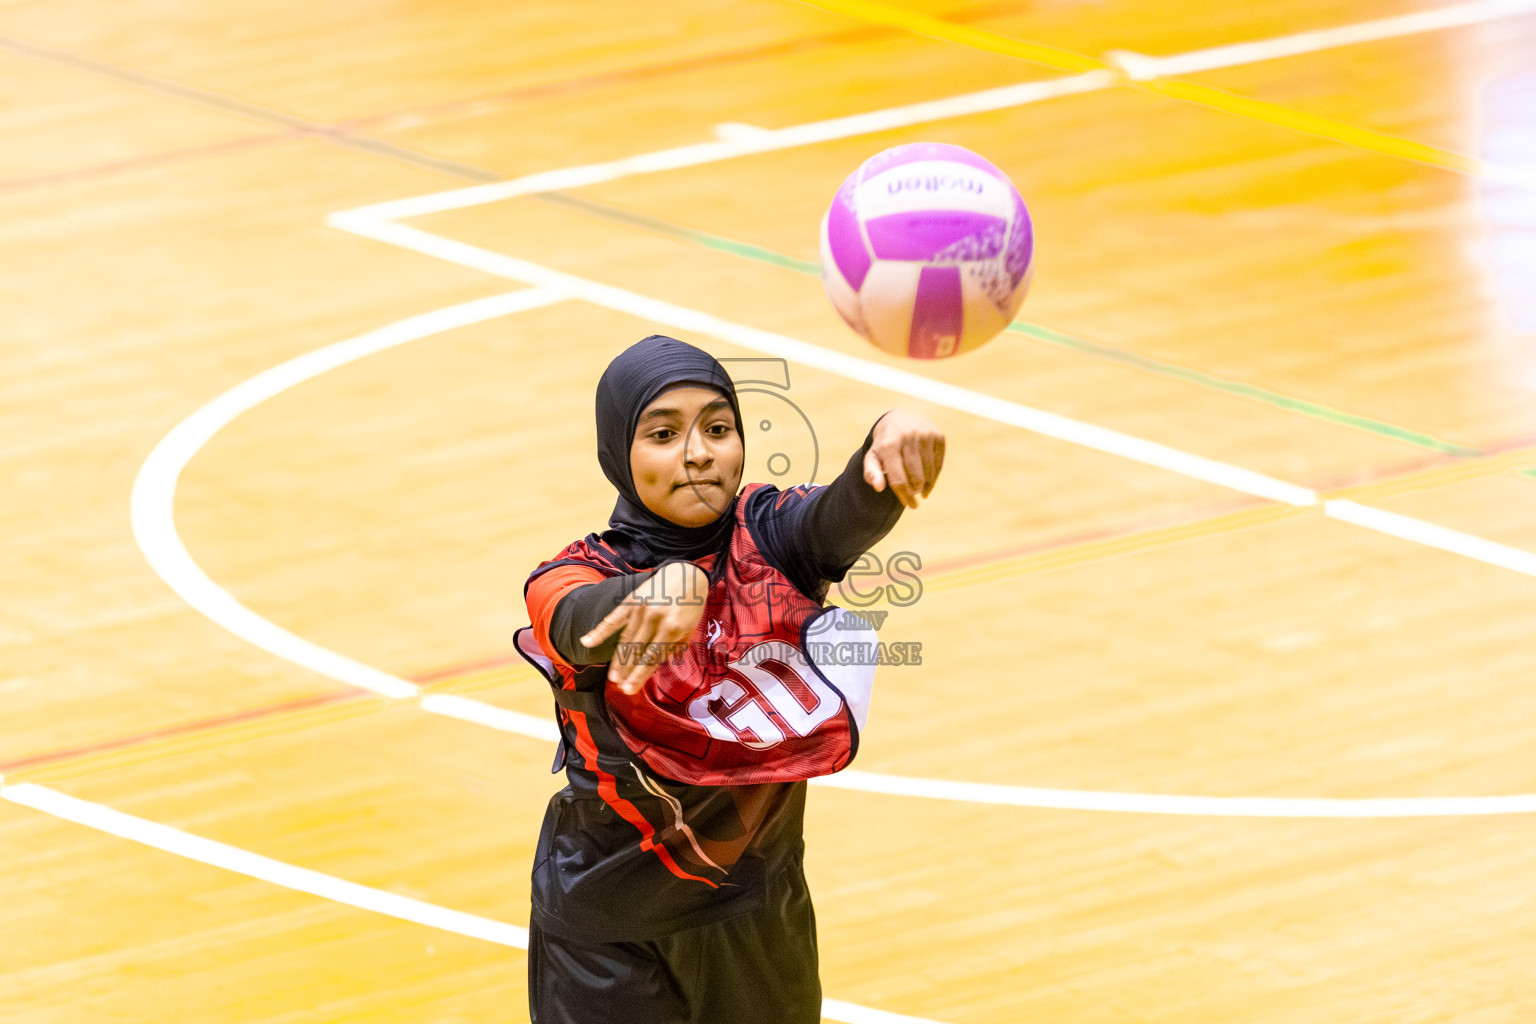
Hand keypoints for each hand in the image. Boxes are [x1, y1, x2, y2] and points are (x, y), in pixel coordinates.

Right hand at [579, 560, 708, 694]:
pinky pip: (613, 618)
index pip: (652, 657)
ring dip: (618, 660)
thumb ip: (673, 646)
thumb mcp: (690, 628)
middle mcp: (655, 619)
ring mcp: (641, 609)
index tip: (631, 689)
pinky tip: (587, 642)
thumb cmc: (690, 604)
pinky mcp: (631, 601)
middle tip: (621, 688)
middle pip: (637, 651)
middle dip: (628, 672)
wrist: (686, 573)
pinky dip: (599, 630)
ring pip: (625, 640)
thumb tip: (654, 665)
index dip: (641, 675)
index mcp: (673, 627)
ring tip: (613, 677)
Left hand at [863, 410, 944, 509]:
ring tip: (921, 491)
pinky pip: (939, 464)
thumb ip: (871, 473)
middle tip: (915, 498)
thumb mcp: (872, 457)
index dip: (905, 496)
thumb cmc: (884, 445)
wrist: (899, 419)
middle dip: (916, 491)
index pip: (898, 479)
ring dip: (926, 486)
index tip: (912, 506)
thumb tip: (879, 487)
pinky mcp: (938, 436)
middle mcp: (908, 438)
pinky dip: (934, 476)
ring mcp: (924, 436)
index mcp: (889, 446)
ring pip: (929, 472)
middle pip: (915, 477)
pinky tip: (929, 482)